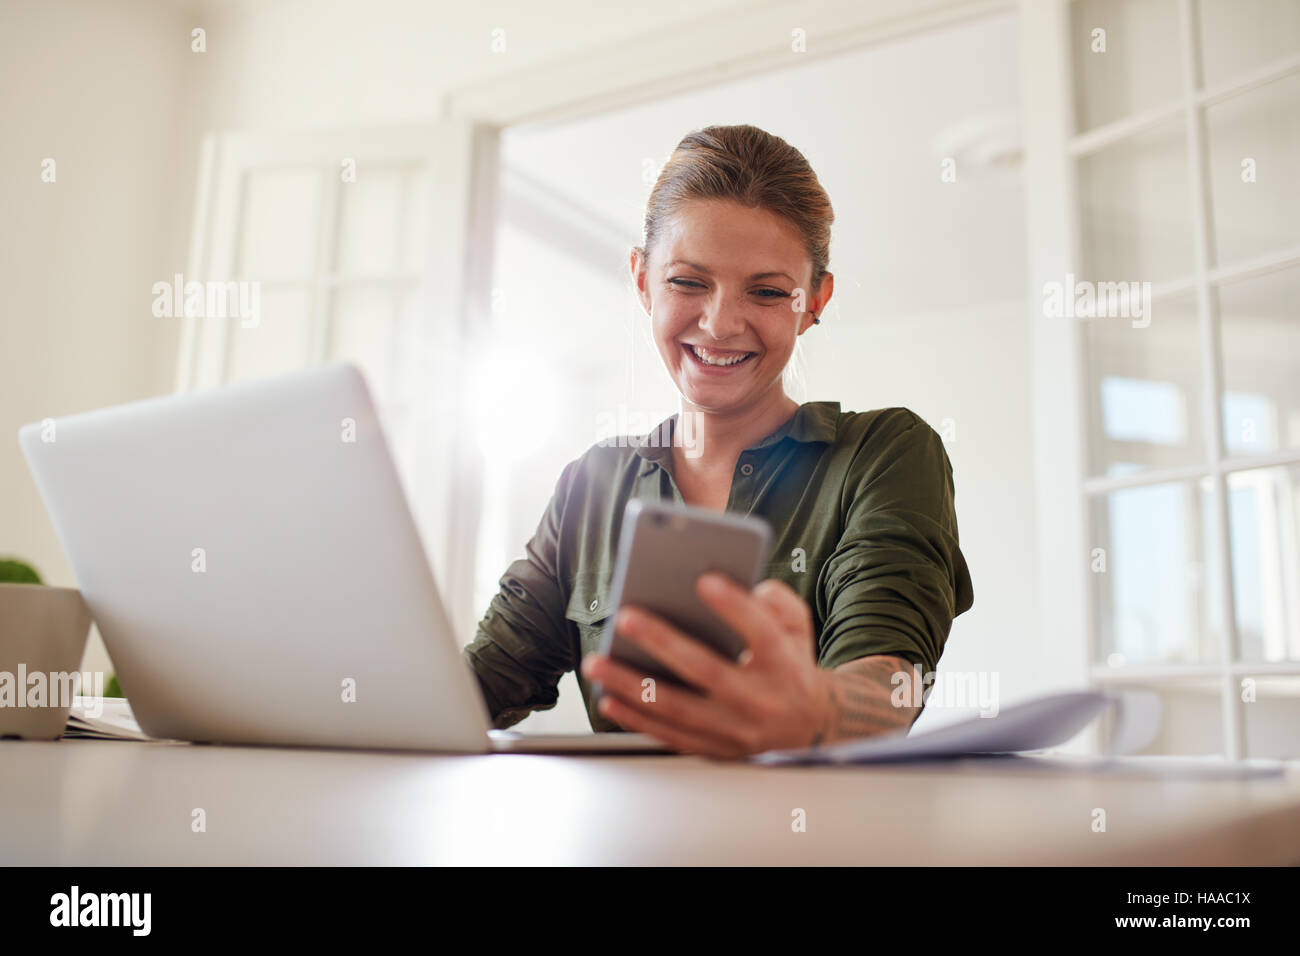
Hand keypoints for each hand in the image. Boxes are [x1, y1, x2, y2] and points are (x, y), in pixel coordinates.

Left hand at [579, 572, 831, 758]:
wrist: (809, 725)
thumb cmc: (790, 662)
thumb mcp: (799, 626)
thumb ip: (779, 601)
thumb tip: (749, 588)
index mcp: (783, 663)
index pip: (761, 632)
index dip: (735, 607)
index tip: (704, 579)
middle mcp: (761, 700)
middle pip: (707, 671)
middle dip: (663, 642)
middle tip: (625, 616)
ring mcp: (736, 731)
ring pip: (678, 709)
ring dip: (632, 686)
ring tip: (597, 662)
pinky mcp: (716, 749)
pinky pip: (670, 735)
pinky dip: (636, 719)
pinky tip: (608, 698)